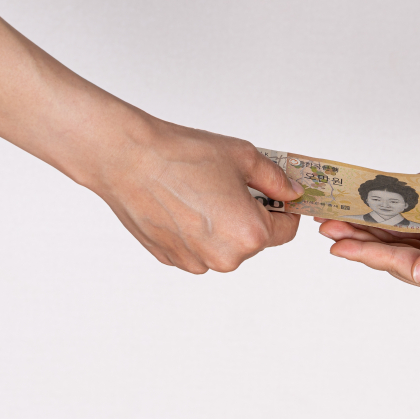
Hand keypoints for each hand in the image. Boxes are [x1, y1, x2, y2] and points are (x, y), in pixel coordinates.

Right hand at [88, 117, 303, 273]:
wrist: (128, 159)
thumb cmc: (181, 157)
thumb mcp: (244, 158)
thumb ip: (276, 179)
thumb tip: (291, 191)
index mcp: (250, 235)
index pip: (287, 230)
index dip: (285, 210)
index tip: (277, 198)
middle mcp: (225, 257)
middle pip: (254, 240)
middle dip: (250, 216)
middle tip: (232, 187)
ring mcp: (195, 262)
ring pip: (224, 246)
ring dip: (222, 226)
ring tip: (203, 194)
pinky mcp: (171, 259)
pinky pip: (198, 248)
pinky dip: (197, 231)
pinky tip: (183, 204)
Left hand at [318, 209, 419, 293]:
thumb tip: (418, 272)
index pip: (394, 262)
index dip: (364, 252)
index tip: (336, 244)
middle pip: (387, 250)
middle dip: (356, 238)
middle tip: (326, 224)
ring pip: (396, 237)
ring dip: (368, 227)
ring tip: (340, 217)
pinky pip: (412, 224)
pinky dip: (390, 216)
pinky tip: (375, 207)